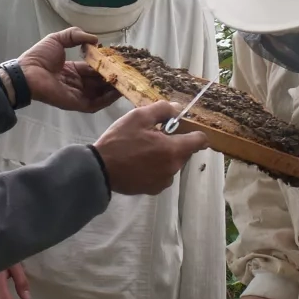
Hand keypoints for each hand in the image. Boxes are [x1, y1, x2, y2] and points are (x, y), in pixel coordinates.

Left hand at [17, 27, 119, 112]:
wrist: (27, 73)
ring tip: (126, 82)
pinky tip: (117, 92)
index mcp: (71, 70)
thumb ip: (75, 35)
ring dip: (112, 89)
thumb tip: (96, 40)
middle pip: (98, 82)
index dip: (103, 65)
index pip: (91, 69)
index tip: (116, 61)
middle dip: (111, 77)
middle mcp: (75, 83)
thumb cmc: (40, 57)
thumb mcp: (57, 39)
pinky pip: (95, 104)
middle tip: (125, 72)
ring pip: (99, 94)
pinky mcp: (76, 104)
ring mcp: (76, 95)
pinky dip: (107, 100)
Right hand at [94, 100, 209, 194]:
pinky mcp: (153, 190)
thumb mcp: (138, 117)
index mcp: (173, 150)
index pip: (199, 141)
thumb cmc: (119, 141)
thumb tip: (177, 108)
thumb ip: (162, 110)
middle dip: (174, 142)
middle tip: (154, 135)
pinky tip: (140, 163)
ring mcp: (164, 181)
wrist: (99, 169)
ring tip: (144, 149)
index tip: (187, 128)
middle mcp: (173, 168)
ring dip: (165, 156)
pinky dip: (156, 168)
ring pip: (173, 163)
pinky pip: (162, 175)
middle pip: (185, 152)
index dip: (196, 132)